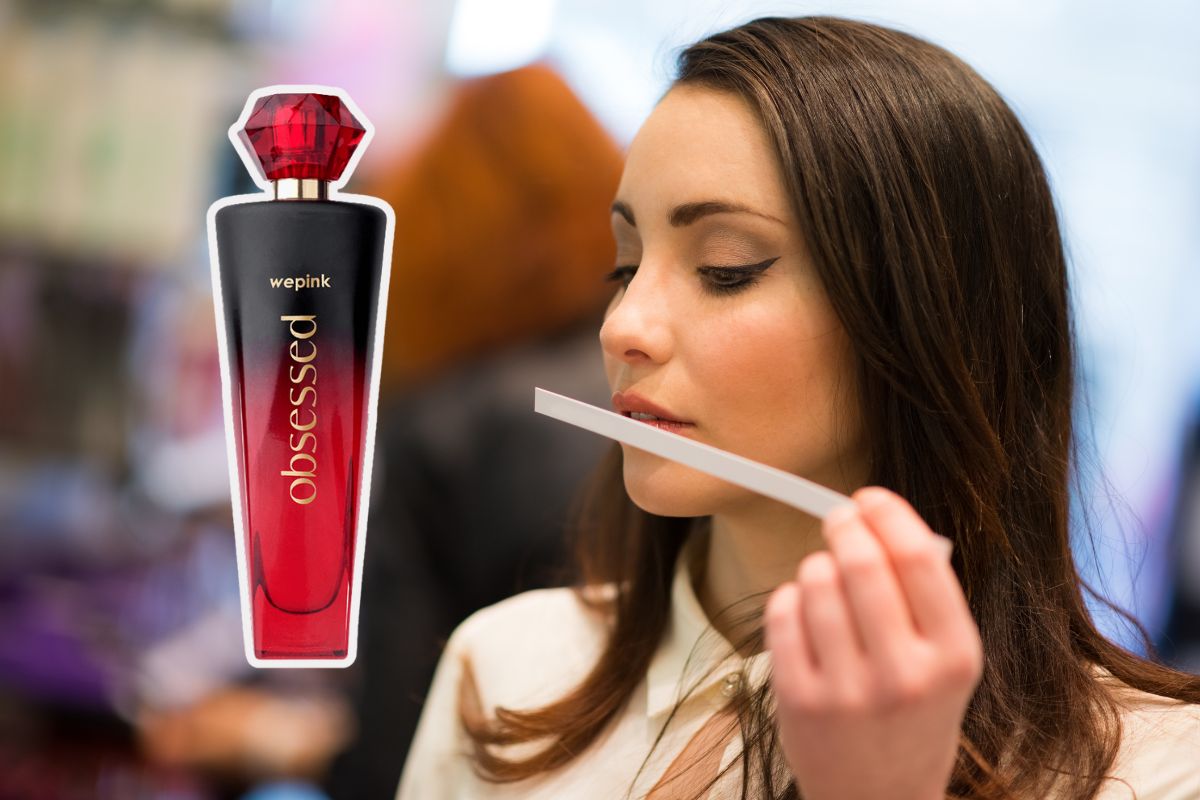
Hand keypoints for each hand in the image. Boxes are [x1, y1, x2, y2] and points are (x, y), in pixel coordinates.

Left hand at [763, 486, 983, 799]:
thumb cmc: (912, 720)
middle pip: (862, 564)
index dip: (888, 514)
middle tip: (838, 519)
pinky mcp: (799, 701)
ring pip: (815, 582)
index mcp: (955, 657)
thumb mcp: (946, 667)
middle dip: (844, 526)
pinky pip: (782, 614)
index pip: (919, 558)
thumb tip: (883, 521)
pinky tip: (802, 608)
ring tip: (823, 576)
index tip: (869, 499)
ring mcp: (848, 691)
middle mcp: (904, 675)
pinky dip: (788, 597)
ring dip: (815, 564)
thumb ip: (926, 600)